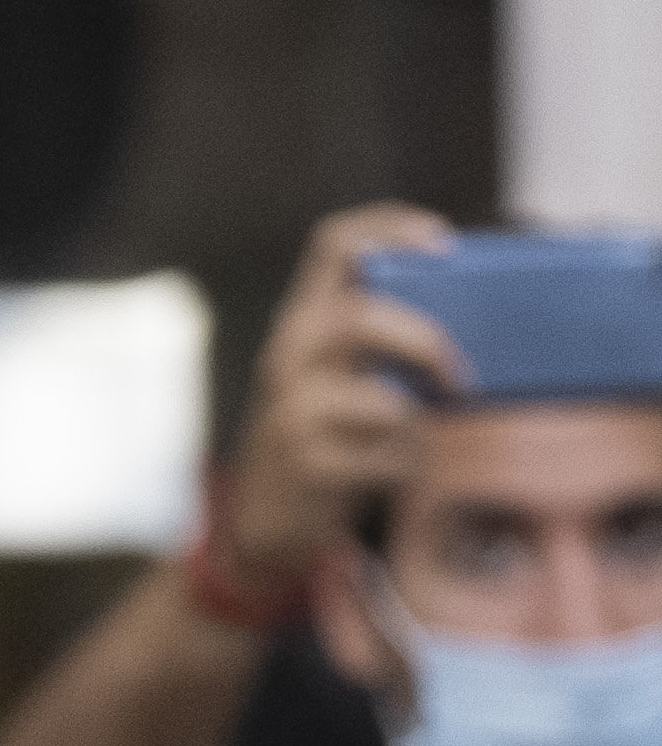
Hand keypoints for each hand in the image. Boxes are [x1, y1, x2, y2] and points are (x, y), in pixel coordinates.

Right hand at [218, 203, 469, 591]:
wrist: (265, 518)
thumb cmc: (327, 432)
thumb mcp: (339, 372)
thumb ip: (383, 337)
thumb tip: (480, 314)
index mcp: (301, 319)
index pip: (334, 243)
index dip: (390, 228)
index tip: (445, 245)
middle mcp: (286, 356)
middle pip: (357, 316)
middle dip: (424, 342)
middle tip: (458, 375)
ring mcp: (290, 413)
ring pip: (382, 401)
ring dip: (419, 418)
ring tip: (419, 431)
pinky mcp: (306, 465)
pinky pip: (388, 457)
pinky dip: (406, 463)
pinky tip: (392, 468)